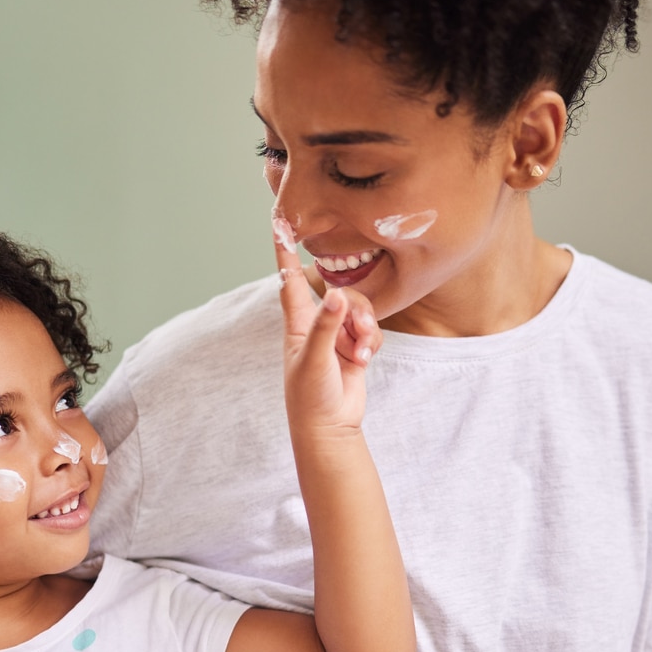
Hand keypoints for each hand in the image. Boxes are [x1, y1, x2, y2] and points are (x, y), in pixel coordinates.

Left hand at [275, 232, 381, 436]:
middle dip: (354, 310)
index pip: (290, 280)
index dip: (285, 251)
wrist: (330, 428)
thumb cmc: (312, 397)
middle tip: (357, 333)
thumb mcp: (315, 360)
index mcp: (298, 324)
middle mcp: (317, 324)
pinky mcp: (355, 347)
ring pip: (360, 311)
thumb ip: (326, 327)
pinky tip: (365, 361)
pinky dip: (371, 342)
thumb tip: (335, 295)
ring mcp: (338, 335)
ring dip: (365, 331)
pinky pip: (370, 330)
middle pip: (342, 294)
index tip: (280, 223)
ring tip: (360, 355)